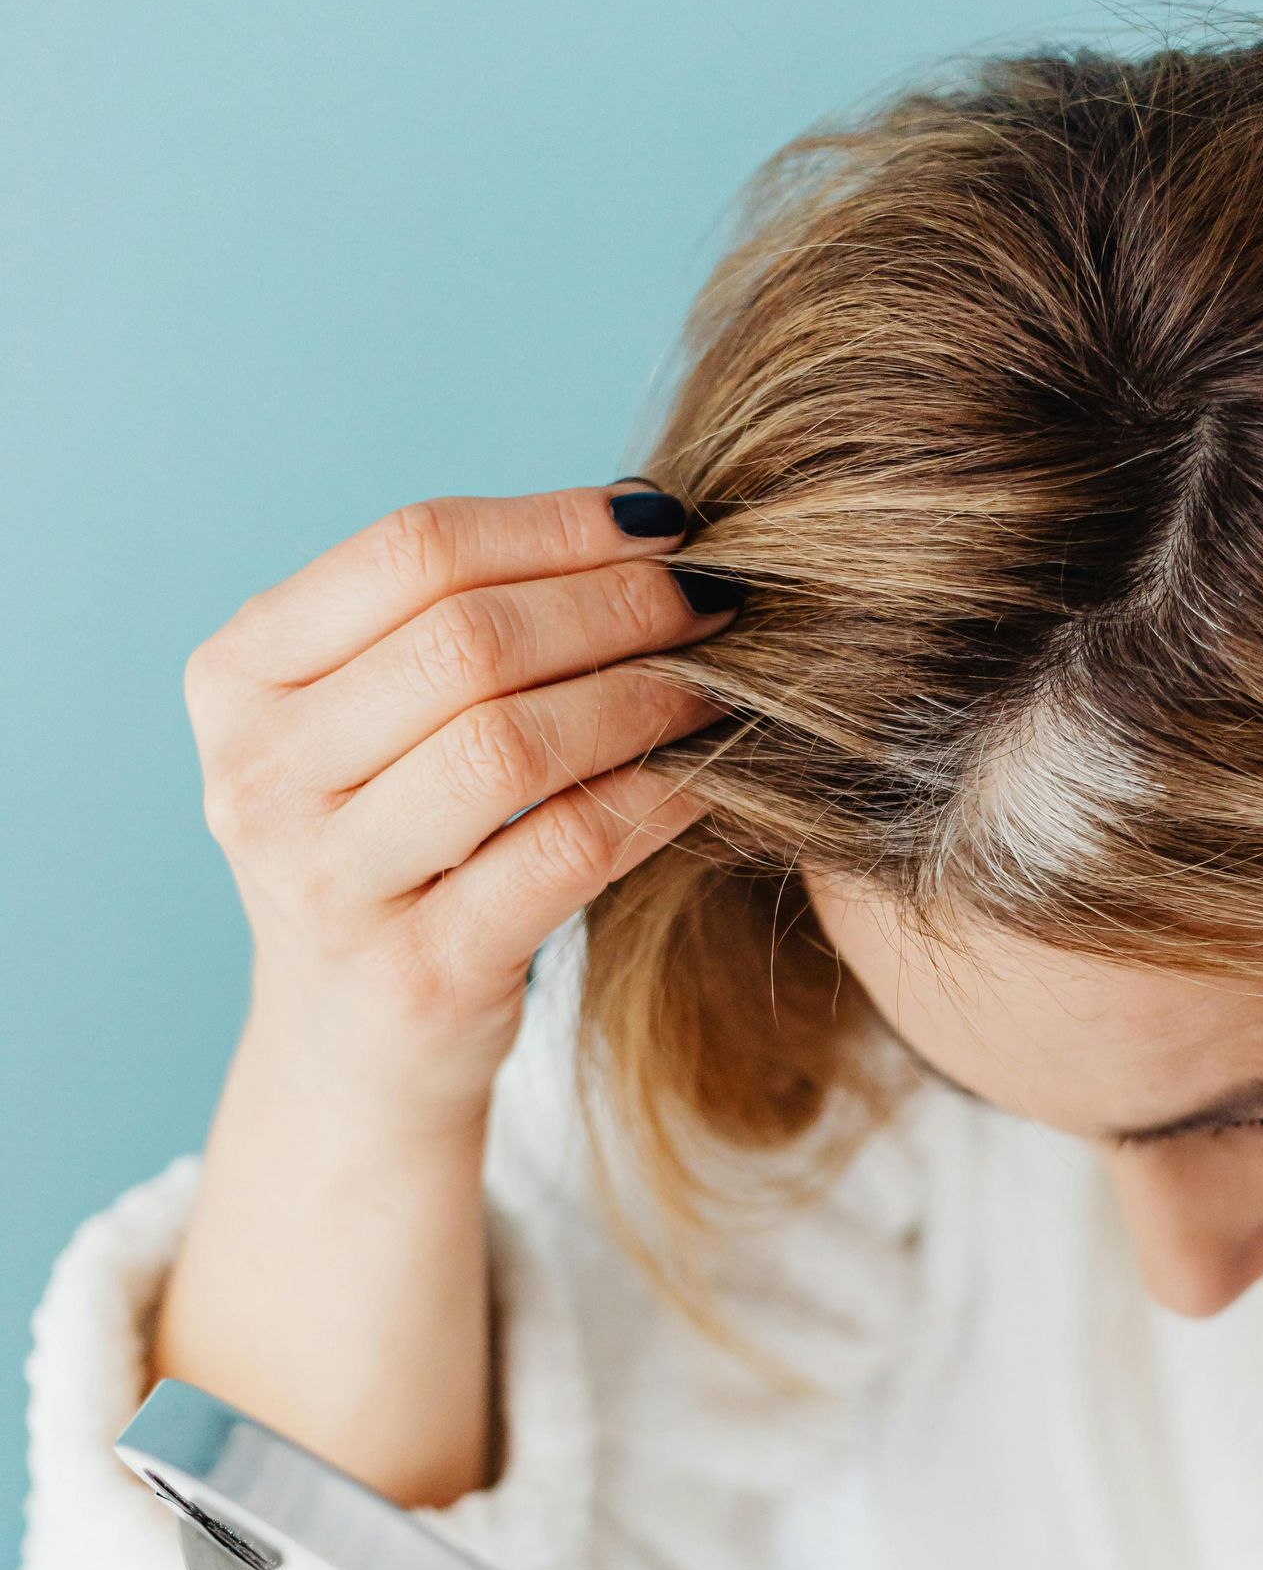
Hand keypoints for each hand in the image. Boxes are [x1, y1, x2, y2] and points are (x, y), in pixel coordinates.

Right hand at [184, 483, 732, 1127]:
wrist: (352, 1050)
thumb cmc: (392, 850)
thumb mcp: (370, 726)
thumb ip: (454, 623)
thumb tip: (643, 518)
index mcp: (238, 678)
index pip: (412, 551)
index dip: (556, 526)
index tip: (665, 522)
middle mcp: (257, 777)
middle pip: (467, 641)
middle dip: (616, 605)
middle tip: (716, 602)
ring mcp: (327, 884)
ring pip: (511, 744)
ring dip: (642, 697)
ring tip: (717, 682)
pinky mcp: (417, 975)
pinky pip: (564, 850)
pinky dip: (654, 797)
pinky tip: (707, 776)